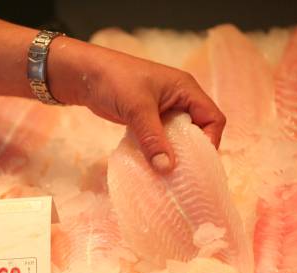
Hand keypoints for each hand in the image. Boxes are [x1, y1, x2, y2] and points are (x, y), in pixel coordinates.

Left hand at [47, 40, 225, 171]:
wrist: (83, 74)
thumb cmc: (114, 80)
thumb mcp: (137, 109)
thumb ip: (153, 139)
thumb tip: (167, 169)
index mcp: (186, 89)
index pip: (213, 118)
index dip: (210, 140)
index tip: (196, 162)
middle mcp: (179, 99)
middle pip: (198, 129)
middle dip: (192, 151)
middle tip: (183, 174)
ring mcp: (163, 109)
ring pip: (178, 136)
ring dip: (173, 153)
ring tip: (167, 174)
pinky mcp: (147, 118)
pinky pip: (161, 138)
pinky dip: (158, 151)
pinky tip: (152, 166)